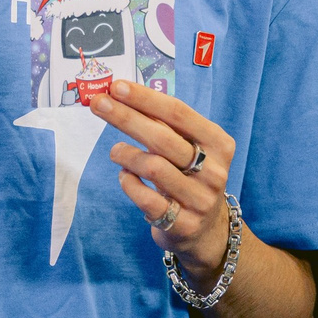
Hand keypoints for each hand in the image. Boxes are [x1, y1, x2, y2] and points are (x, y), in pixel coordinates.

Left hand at [93, 78, 241, 281]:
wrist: (207, 231)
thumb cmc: (190, 178)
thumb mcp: (189, 149)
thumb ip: (163, 125)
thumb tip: (121, 95)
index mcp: (219, 144)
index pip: (179, 113)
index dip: (145, 98)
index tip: (116, 86)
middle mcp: (214, 171)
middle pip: (162, 138)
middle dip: (126, 118)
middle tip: (98, 104)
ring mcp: (200, 200)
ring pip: (153, 168)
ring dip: (125, 154)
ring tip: (115, 151)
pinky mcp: (182, 224)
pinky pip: (145, 199)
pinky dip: (128, 182)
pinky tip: (125, 176)